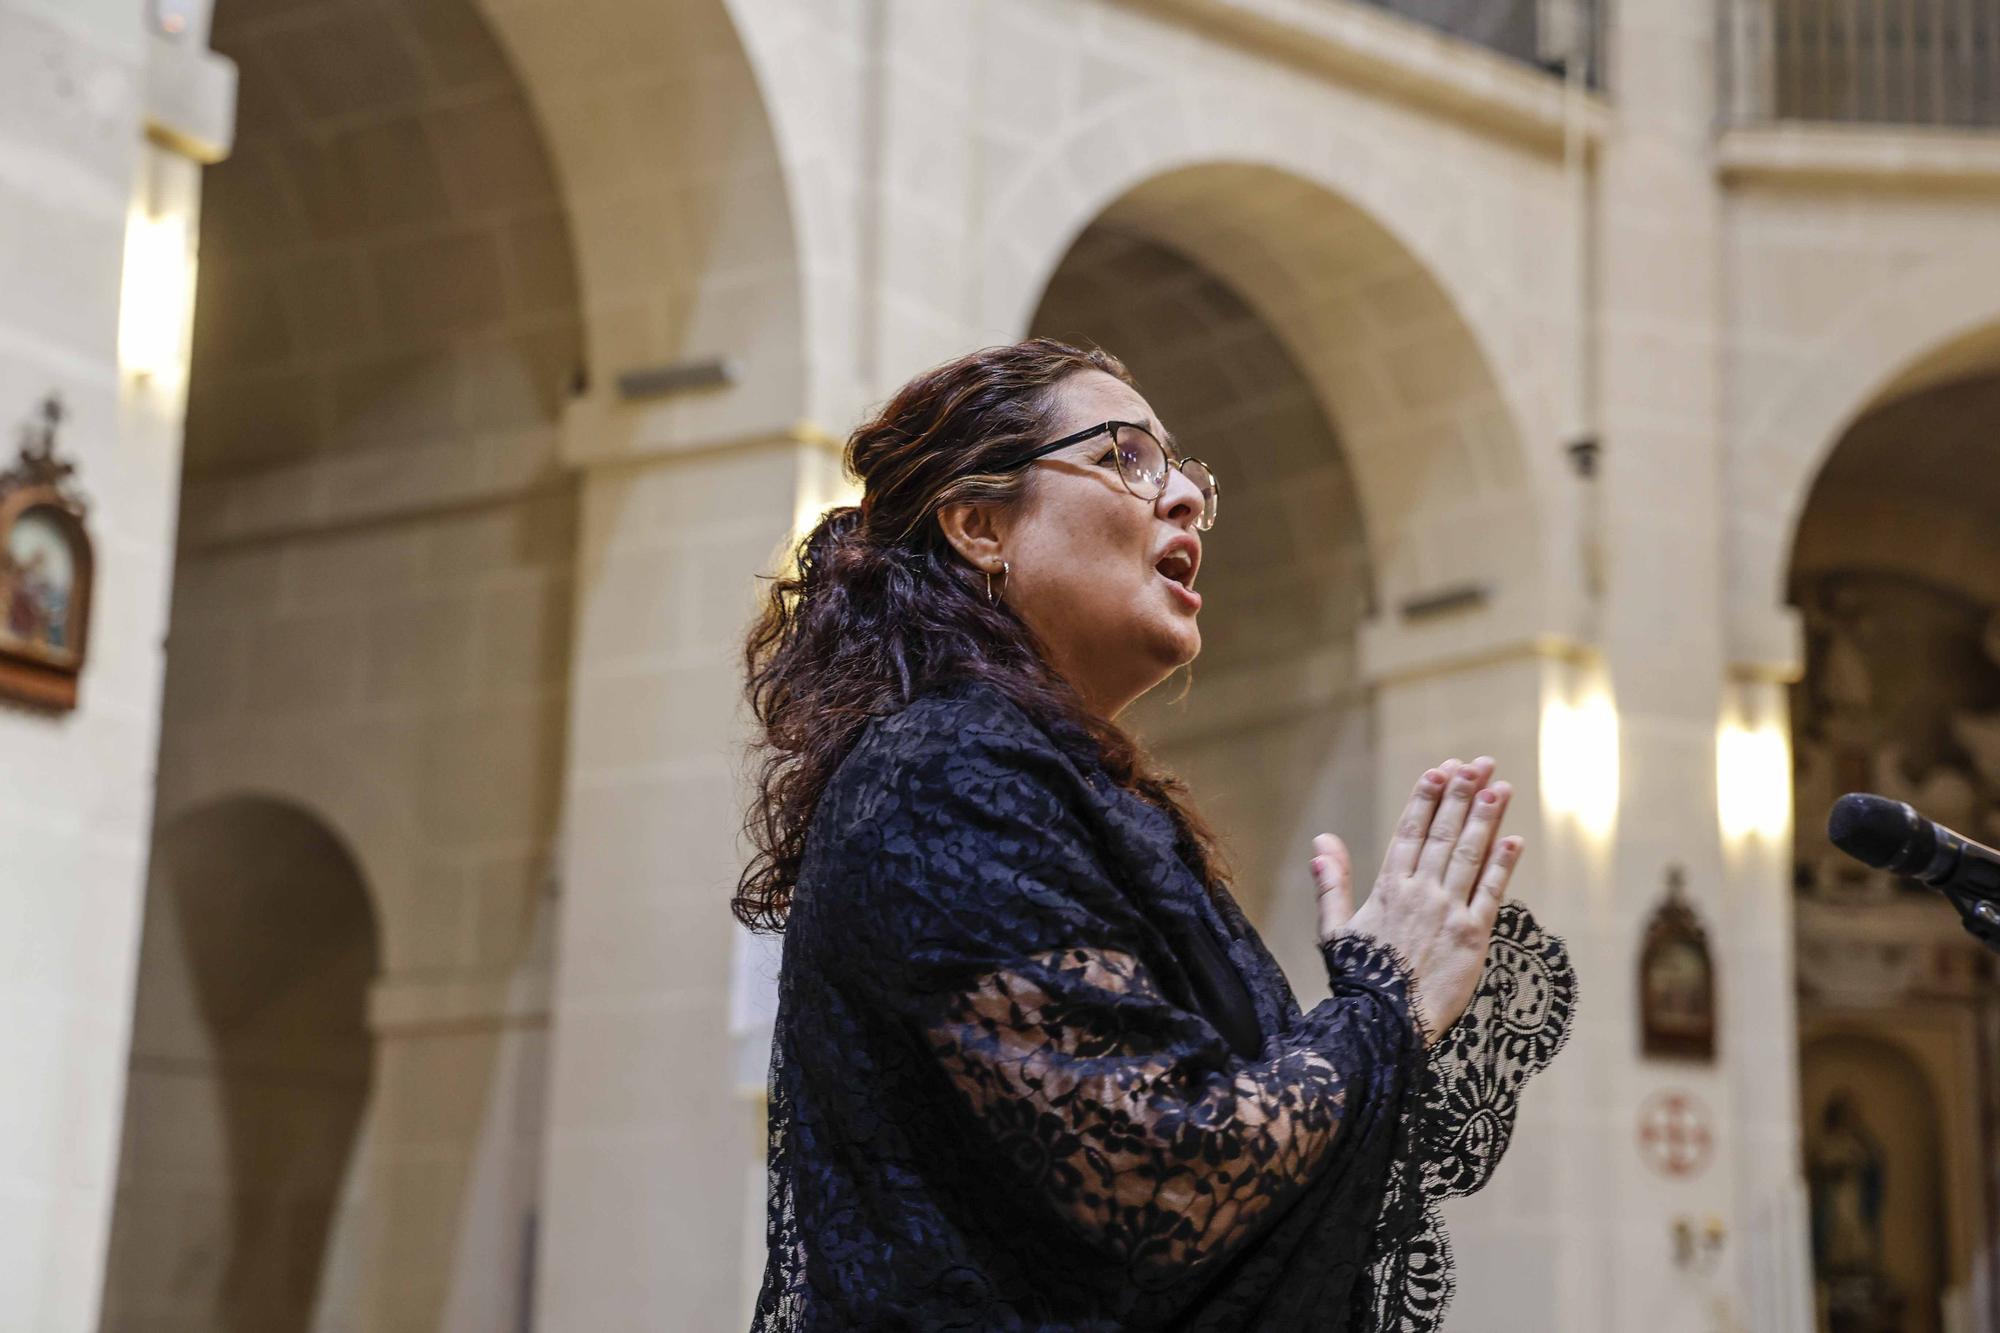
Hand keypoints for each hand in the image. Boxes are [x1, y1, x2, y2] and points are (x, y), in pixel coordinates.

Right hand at [1309, 757, 1523, 1045]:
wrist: (1384, 1022)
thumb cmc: (1358, 979)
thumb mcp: (1335, 929)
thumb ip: (1331, 883)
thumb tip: (1321, 843)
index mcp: (1388, 889)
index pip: (1409, 832)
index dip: (1426, 799)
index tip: (1441, 770)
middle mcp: (1421, 893)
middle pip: (1443, 834)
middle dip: (1462, 795)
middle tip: (1477, 764)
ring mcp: (1449, 912)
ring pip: (1469, 854)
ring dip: (1486, 818)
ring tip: (1499, 786)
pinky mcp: (1474, 936)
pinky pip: (1491, 893)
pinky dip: (1503, 864)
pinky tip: (1514, 839)